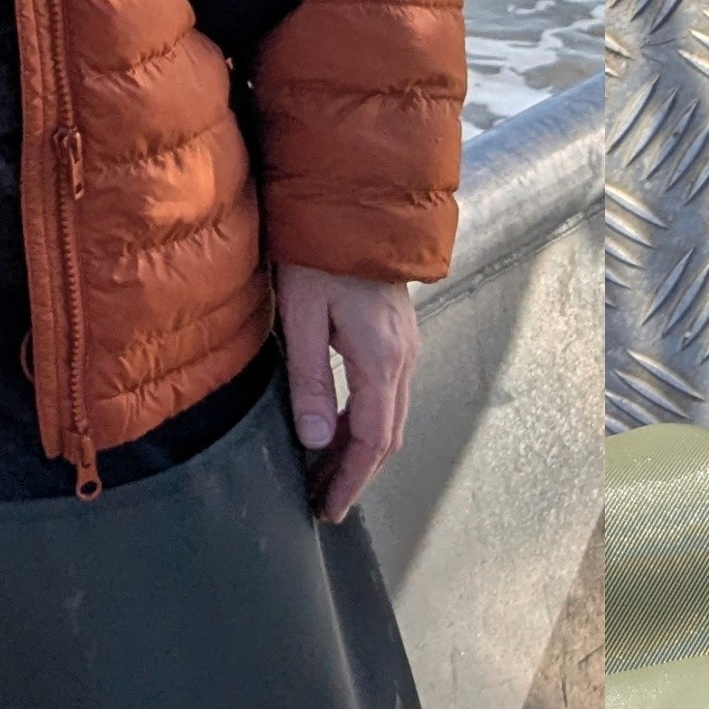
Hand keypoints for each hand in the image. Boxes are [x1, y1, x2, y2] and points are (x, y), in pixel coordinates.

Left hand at [279, 263, 421, 525]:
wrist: (353, 200)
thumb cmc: (319, 251)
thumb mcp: (302, 314)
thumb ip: (309, 379)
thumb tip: (315, 440)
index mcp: (382, 358)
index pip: (372, 440)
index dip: (350, 480)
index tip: (327, 508)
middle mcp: (404, 357)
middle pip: (387, 436)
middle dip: (355, 474)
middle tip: (322, 501)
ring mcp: (406, 346)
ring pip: (391, 416)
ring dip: (360, 450)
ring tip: (324, 474)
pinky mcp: (398, 335)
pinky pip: (389, 394)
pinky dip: (366, 422)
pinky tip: (338, 428)